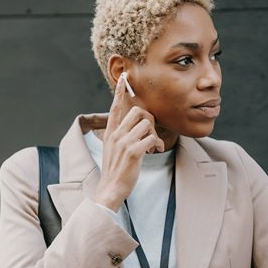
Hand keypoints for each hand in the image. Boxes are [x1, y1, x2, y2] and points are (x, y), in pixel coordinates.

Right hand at [93, 75, 164, 211]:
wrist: (110, 189)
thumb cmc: (115, 170)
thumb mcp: (112, 149)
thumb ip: (120, 135)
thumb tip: (136, 125)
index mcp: (110, 133)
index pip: (115, 107)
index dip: (119, 92)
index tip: (123, 79)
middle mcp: (115, 134)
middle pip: (138, 111)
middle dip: (150, 120)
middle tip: (151, 133)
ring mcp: (123, 142)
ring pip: (147, 124)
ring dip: (155, 135)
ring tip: (153, 146)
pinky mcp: (133, 152)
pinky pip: (151, 138)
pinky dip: (157, 144)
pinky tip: (155, 151)